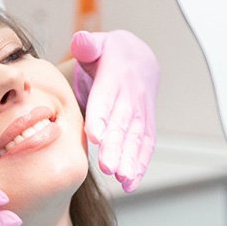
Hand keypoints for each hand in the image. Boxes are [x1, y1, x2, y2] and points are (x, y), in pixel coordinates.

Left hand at [70, 30, 158, 191]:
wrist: (138, 58)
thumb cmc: (109, 55)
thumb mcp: (97, 43)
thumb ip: (88, 44)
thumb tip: (81, 41)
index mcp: (116, 76)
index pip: (107, 97)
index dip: (102, 115)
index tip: (95, 135)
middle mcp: (131, 96)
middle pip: (123, 123)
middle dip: (116, 146)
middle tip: (107, 166)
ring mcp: (141, 112)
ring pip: (136, 137)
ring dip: (130, 159)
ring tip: (121, 178)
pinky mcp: (145, 125)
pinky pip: (145, 146)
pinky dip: (140, 165)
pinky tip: (130, 184)